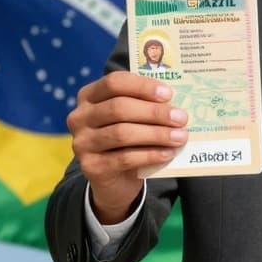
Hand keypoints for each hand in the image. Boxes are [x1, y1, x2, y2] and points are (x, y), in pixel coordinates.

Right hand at [67, 71, 187, 222]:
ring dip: (156, 134)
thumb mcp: (131, 118)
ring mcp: (82, 143)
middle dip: (154, 112)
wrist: (113, 179)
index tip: (168, 94)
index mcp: (89, 96)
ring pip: (122, 133)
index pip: (114, 82)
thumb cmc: (126, 140)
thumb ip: (144, 105)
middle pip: (119, 108)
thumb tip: (174, 104)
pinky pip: (124, 158)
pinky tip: (167, 153)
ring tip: (180, 136)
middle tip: (181, 118)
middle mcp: (80, 117)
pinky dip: (150, 154)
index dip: (142, 86)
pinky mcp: (91, 167)